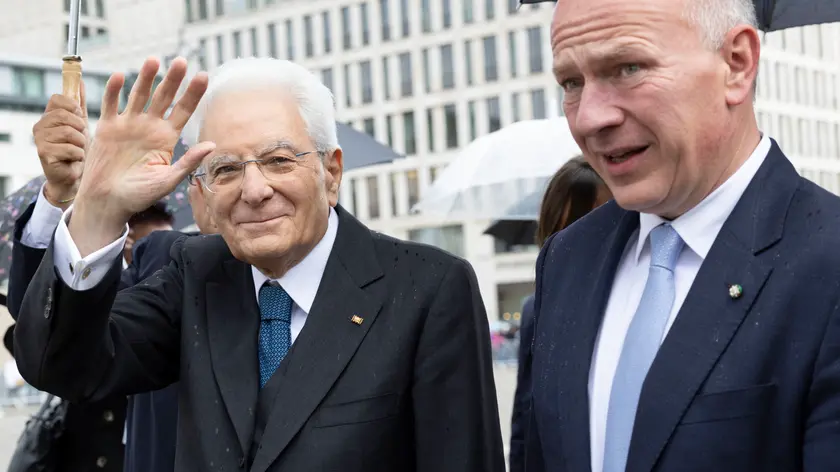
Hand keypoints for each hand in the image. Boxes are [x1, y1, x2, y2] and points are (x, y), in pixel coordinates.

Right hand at [33, 85, 87, 209]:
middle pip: (66, 115)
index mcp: (48, 116)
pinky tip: (73, 160)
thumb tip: (80, 81)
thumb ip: (79, 103)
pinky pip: (71, 149)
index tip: (79, 118)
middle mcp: (40, 126)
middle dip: (80, 128)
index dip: (73, 107)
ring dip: (80, 144)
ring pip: (70, 133)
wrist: (73, 176)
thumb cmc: (76, 149)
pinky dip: (78, 156)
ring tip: (77, 151)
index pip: (58, 98)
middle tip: (79, 139)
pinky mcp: (45, 154)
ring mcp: (40, 140)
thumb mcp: (80, 124)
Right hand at [70, 57, 214, 255]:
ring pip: (138, 95)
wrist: (109, 203)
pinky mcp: (107, 128)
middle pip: (163, 97)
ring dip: (145, 78)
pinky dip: (114, 90)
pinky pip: (110, 105)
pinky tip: (120, 77)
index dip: (193, 94)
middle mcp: (149, 127)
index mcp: (167, 138)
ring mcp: (128, 125)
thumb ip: (188, 162)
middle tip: (181, 61)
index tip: (204, 76)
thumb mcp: (168, 180)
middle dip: (172, 79)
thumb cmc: (140, 196)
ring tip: (153, 60)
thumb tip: (212, 144)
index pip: (183, 111)